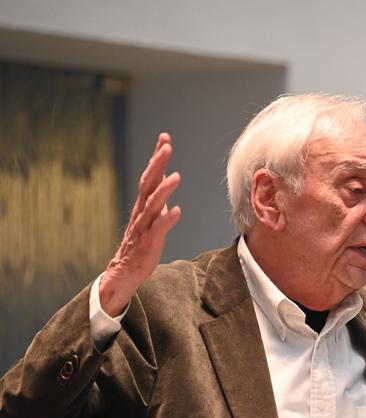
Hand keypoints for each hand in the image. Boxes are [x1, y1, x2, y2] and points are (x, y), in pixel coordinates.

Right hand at [100, 133, 181, 316]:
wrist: (126, 271)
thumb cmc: (142, 243)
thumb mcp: (152, 218)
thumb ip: (159, 201)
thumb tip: (167, 184)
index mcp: (144, 205)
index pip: (150, 176)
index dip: (156, 157)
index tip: (164, 138)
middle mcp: (142, 212)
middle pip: (148, 184)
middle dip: (157, 164)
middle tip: (166, 146)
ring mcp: (144, 227)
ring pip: (153, 205)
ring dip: (164, 190)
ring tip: (176, 177)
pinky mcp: (148, 243)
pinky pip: (158, 230)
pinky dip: (167, 220)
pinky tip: (177, 211)